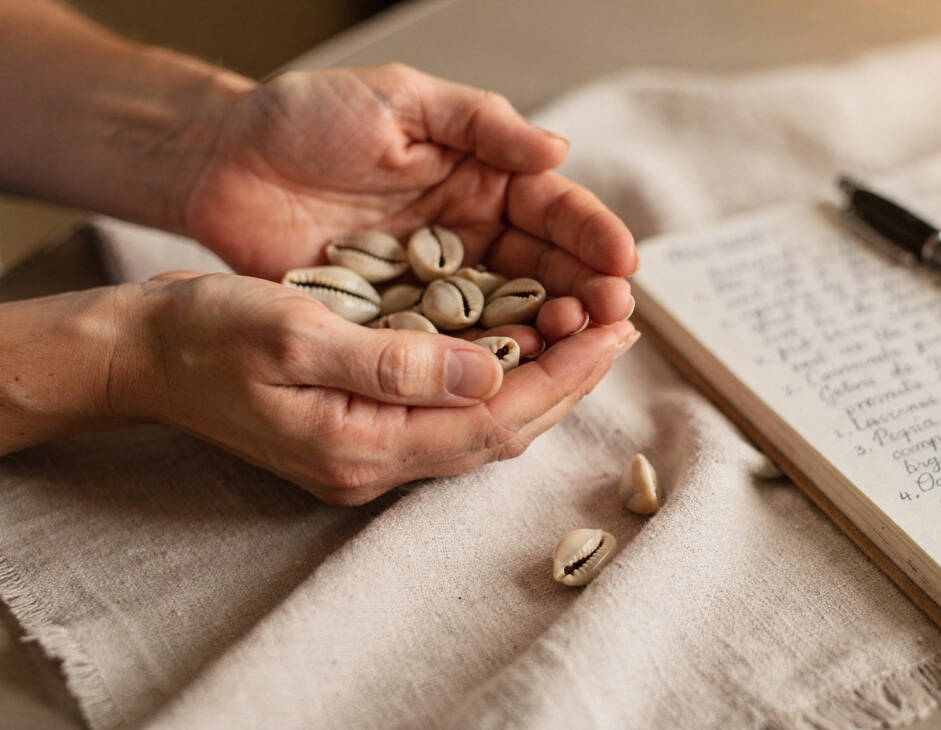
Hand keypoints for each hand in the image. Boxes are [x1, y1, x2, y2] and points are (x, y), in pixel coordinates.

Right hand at [117, 272, 637, 504]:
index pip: (495, 420)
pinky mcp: (363, 429)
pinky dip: (498, 376)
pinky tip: (521, 341)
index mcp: (365, 444)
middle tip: (623, 326)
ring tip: (591, 330)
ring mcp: (370, 452)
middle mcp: (377, 461)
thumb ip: (393, 362)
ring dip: (542, 379)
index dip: (564, 376)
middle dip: (571, 379)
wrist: (140, 355)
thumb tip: (490, 371)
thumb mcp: (295, 332)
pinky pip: (452, 412)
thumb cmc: (203, 336)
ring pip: (482, 423)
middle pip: (503, 430)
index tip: (616, 330)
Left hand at [183, 64, 637, 323]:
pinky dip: (481, 361)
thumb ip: (480, 123)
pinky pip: (447, 346)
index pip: (553, 211)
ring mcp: (436, 283)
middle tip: (611, 318)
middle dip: (584, 294)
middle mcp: (471, 235)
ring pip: (506, 315)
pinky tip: (510, 372)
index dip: (591, 237)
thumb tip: (559, 151)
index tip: (623, 264)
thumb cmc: (304, 116)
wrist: (218, 163)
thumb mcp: (398, 100)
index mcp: (483, 178)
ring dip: (545, 333)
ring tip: (574, 347)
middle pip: (544, 271)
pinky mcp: (396, 321)